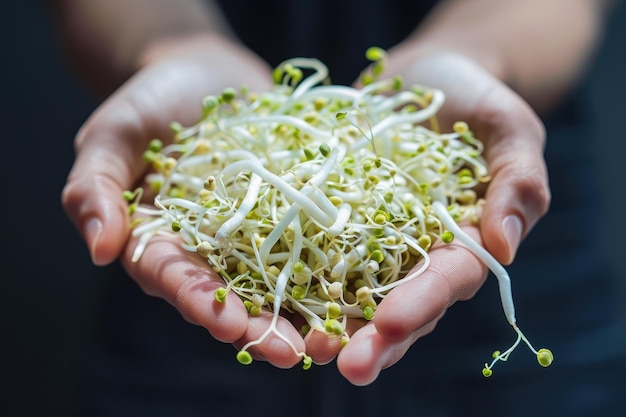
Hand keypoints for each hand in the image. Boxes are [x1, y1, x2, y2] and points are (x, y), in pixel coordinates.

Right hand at [61, 34, 307, 367]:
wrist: (203, 73)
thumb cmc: (149, 100)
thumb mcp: (112, 134)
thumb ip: (94, 187)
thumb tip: (99, 251)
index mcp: (160, 242)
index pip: (176, 280)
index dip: (199, 303)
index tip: (226, 325)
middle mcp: (208, 249)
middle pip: (232, 296)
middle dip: (259, 327)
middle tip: (292, 354)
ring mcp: (252, 235)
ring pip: (276, 283)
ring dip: (303, 314)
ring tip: (332, 339)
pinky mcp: (289, 213)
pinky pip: (312, 242)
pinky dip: (333, 268)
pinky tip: (360, 289)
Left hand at [305, 52, 550, 384]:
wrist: (424, 76)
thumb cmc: (476, 97)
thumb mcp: (508, 126)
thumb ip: (518, 180)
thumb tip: (505, 245)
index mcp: (461, 241)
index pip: (445, 281)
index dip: (420, 304)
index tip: (389, 327)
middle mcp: (415, 252)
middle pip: (397, 304)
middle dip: (373, 338)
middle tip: (345, 366)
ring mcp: (373, 238)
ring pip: (351, 291)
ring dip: (328, 323)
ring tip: (298, 348)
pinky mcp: (336, 218)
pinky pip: (316, 250)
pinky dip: (295, 276)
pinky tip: (266, 295)